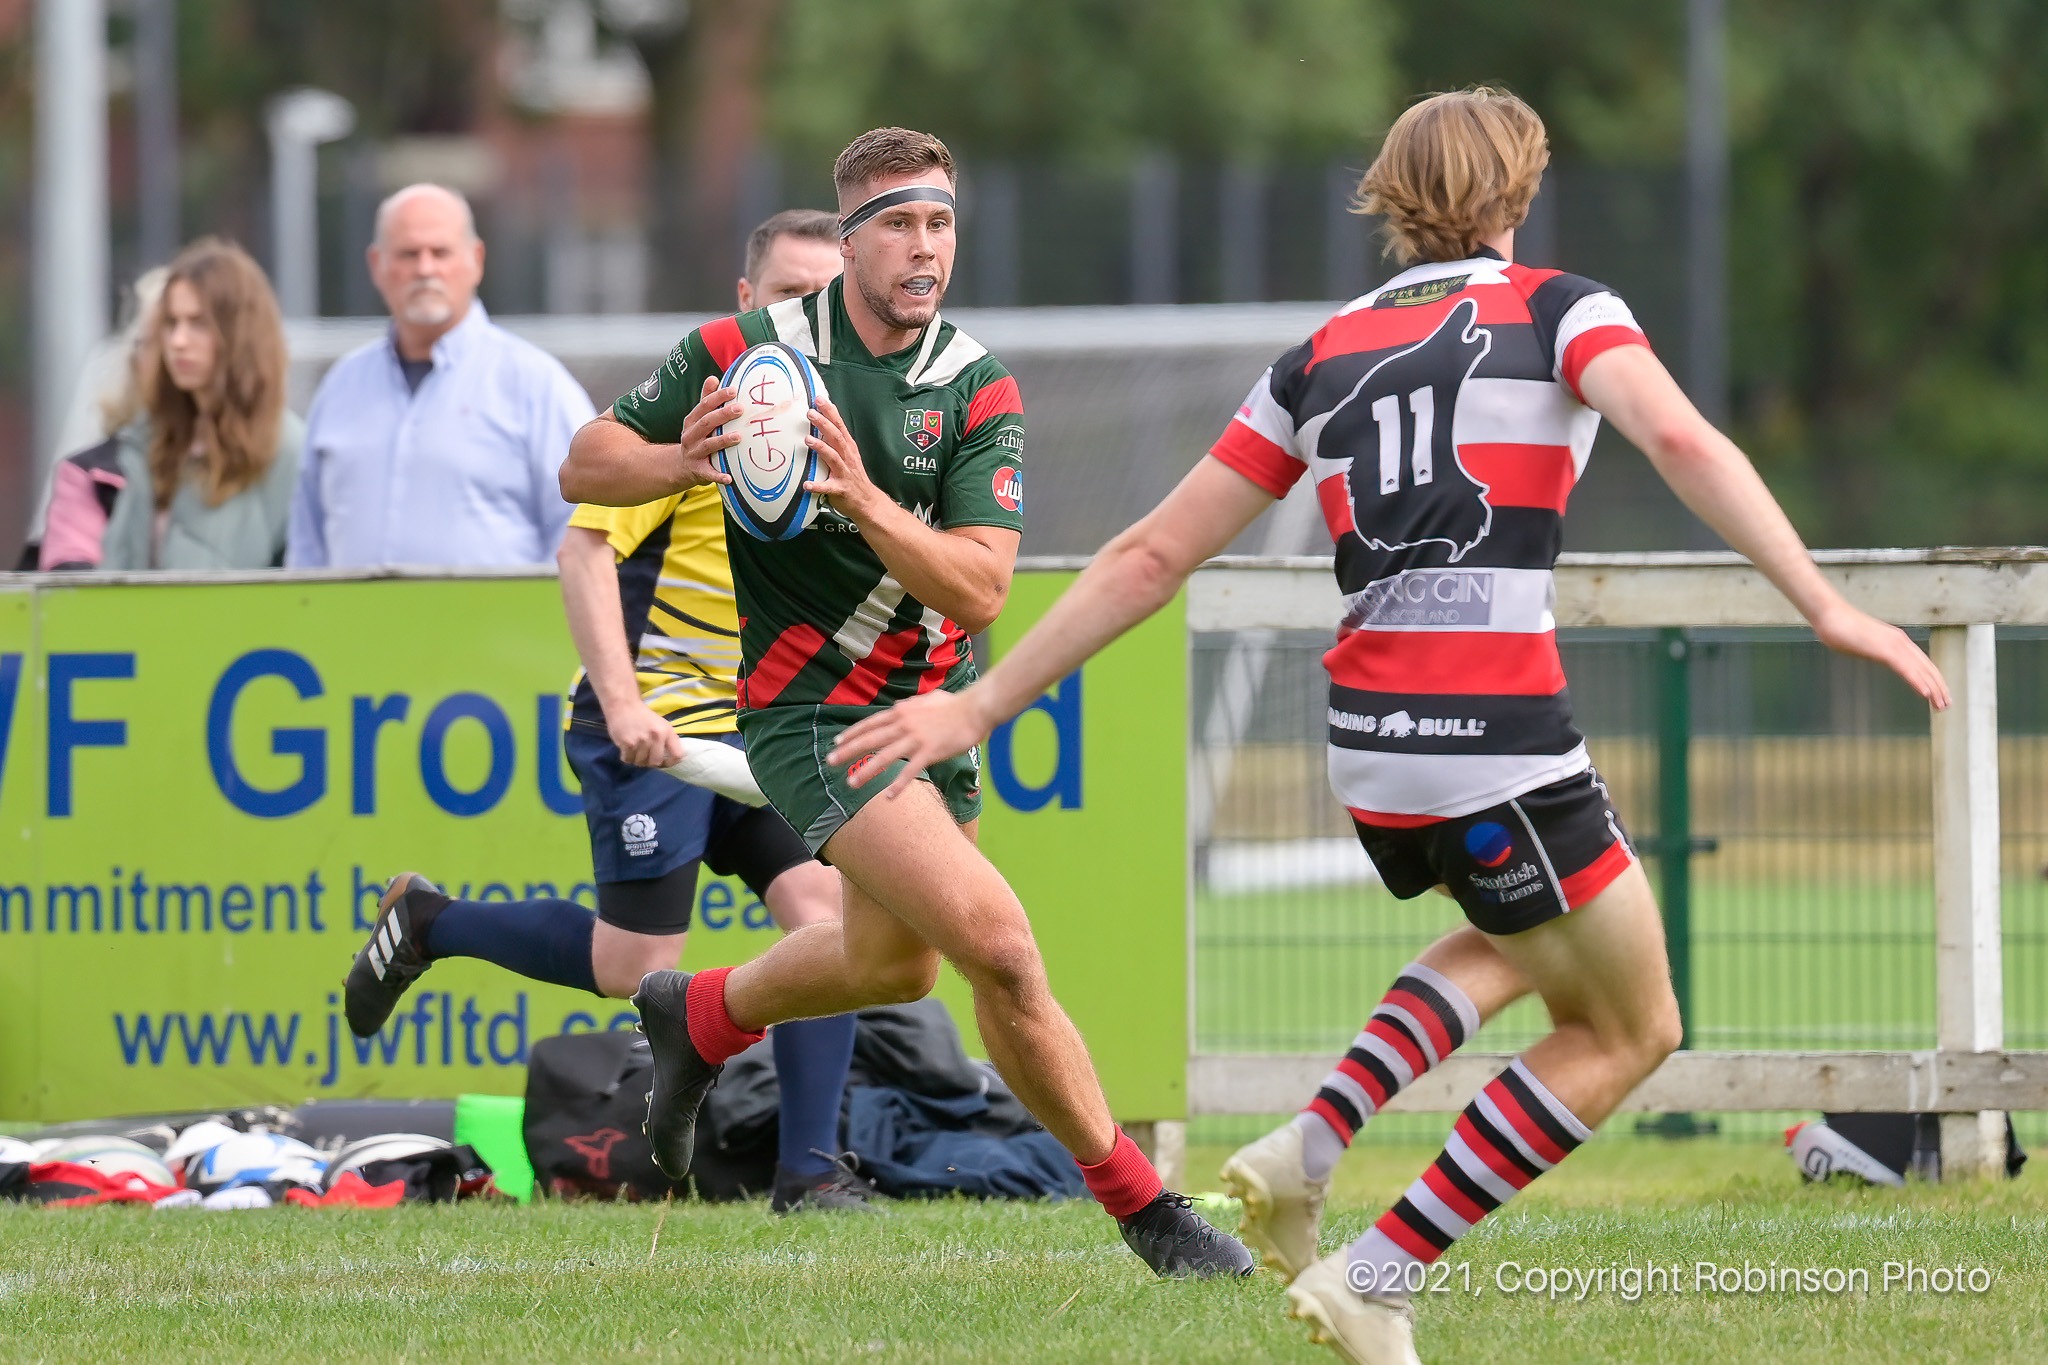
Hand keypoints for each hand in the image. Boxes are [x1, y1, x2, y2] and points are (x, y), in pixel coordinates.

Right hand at [606, 698, 685, 767]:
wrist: (624, 705)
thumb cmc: (644, 717)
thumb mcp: (663, 724)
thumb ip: (670, 740)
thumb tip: (675, 758)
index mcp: (666, 731)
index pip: (677, 755)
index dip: (672, 762)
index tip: (667, 761)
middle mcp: (655, 736)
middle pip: (656, 762)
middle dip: (651, 762)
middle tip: (646, 756)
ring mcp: (640, 741)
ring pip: (641, 763)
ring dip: (638, 759)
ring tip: (636, 750)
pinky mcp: (626, 743)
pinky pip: (628, 760)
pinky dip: (628, 757)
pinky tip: (628, 748)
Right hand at [676, 376, 738, 489]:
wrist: (681, 466)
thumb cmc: (697, 437)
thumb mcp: (697, 418)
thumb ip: (706, 399)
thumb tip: (713, 378)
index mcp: (692, 421)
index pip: (704, 406)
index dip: (718, 397)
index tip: (734, 390)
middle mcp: (691, 436)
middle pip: (706, 423)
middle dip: (723, 415)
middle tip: (740, 409)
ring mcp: (694, 454)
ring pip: (709, 446)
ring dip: (723, 441)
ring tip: (739, 436)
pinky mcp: (699, 471)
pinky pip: (709, 474)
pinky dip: (719, 476)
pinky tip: (730, 477)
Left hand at [803, 397, 886, 522]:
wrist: (867, 502)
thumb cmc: (853, 477)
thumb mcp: (847, 454)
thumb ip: (836, 439)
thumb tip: (822, 421)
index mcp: (848, 448)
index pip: (839, 425)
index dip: (830, 412)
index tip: (819, 399)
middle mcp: (847, 458)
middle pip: (836, 437)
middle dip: (824, 424)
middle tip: (811, 413)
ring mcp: (845, 473)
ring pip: (833, 458)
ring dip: (821, 448)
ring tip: (808, 440)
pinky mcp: (841, 489)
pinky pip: (828, 487)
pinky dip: (818, 486)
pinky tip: (807, 484)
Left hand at [828, 689, 993, 799]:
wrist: (976, 708)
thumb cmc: (955, 704)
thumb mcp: (927, 698)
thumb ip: (910, 704)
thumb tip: (897, 706)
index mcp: (902, 711)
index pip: (870, 724)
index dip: (852, 734)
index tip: (837, 742)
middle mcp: (904, 724)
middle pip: (870, 740)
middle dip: (848, 751)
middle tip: (830, 762)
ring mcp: (916, 738)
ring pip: (885, 757)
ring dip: (867, 771)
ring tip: (852, 784)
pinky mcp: (931, 751)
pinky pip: (911, 771)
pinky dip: (899, 784)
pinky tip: (889, 797)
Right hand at [1810, 603, 1950, 709]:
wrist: (1830, 615)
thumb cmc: (1840, 628)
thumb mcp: (1862, 643)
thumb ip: (1871, 649)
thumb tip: (1870, 653)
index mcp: (1897, 640)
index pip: (1922, 662)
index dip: (1933, 678)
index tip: (1939, 693)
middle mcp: (1900, 641)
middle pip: (1927, 667)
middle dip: (1939, 687)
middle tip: (1946, 705)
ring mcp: (1894, 644)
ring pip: (1920, 670)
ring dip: (1933, 689)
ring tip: (1940, 705)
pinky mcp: (1884, 649)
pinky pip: (1905, 668)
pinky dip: (1917, 681)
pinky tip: (1925, 694)